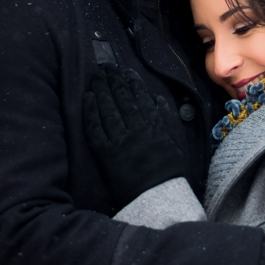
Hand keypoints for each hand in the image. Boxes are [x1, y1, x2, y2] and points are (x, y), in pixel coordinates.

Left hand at [83, 65, 185, 207]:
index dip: (131, 82)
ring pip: (108, 109)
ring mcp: (120, 142)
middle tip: (105, 66)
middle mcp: (137, 130)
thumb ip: (167, 119)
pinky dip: (91, 112)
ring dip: (101, 90)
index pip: (140, 97)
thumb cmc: (170, 172)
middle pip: (121, 99)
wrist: (158, 198)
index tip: (124, 70)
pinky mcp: (106, 155)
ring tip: (96, 76)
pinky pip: (95, 130)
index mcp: (155, 126)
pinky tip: (87, 98)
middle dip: (113, 80)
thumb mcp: (177, 143)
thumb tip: (156, 98)